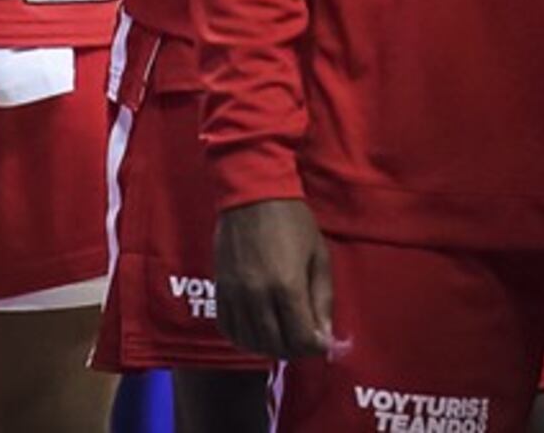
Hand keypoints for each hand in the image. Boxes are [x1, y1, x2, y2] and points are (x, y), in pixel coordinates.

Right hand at [214, 198, 334, 359]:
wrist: (253, 193)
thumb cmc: (293, 221)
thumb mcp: (319, 255)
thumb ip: (322, 298)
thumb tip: (324, 336)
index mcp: (287, 285)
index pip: (300, 339)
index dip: (314, 347)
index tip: (321, 341)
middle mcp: (257, 295)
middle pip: (275, 345)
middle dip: (295, 349)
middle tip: (304, 340)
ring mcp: (235, 294)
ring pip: (250, 342)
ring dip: (270, 346)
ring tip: (283, 336)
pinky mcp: (219, 289)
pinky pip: (228, 328)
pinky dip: (244, 338)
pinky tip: (257, 332)